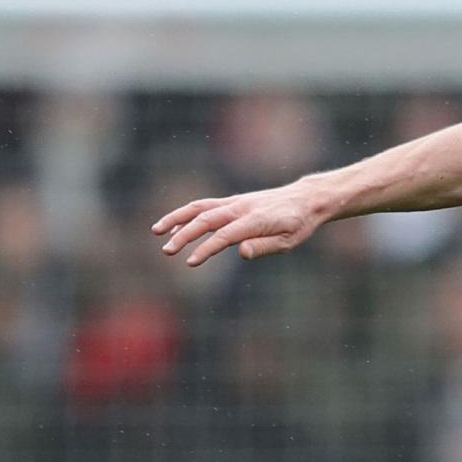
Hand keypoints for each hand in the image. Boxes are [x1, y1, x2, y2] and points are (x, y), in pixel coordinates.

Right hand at [153, 181, 328, 268]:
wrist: (305, 199)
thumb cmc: (297, 224)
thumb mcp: (288, 241)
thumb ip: (263, 246)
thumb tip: (241, 253)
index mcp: (254, 220)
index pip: (224, 236)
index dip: (206, 249)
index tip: (190, 262)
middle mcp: (240, 207)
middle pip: (205, 219)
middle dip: (183, 235)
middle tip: (166, 251)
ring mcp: (234, 202)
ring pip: (199, 208)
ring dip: (176, 219)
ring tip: (156, 231)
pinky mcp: (232, 202)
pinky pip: (205, 206)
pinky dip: (187, 214)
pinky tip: (175, 226)